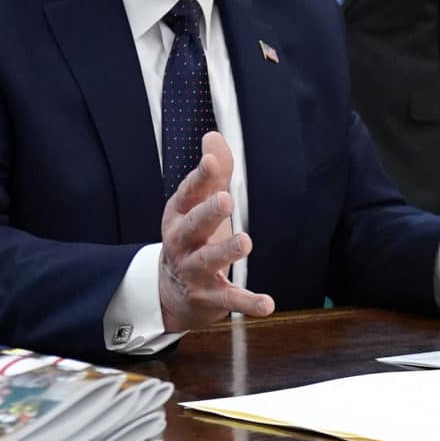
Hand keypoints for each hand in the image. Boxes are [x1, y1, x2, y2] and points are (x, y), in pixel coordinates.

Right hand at [160, 132, 275, 332]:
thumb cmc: (194, 238)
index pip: (188, 194)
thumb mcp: (200, 205)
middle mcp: (182, 243)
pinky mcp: (210, 297)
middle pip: (192, 226)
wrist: (171, 292)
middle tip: (225, 199)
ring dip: (225, 252)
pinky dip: (248, 302)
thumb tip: (213, 136)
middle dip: (207, 213)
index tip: (212, 162)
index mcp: (179, 216)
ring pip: (208, 260)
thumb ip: (213, 174)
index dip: (199, 178)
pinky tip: (268, 304)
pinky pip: (229, 299)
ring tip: (245, 241)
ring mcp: (194, 271)